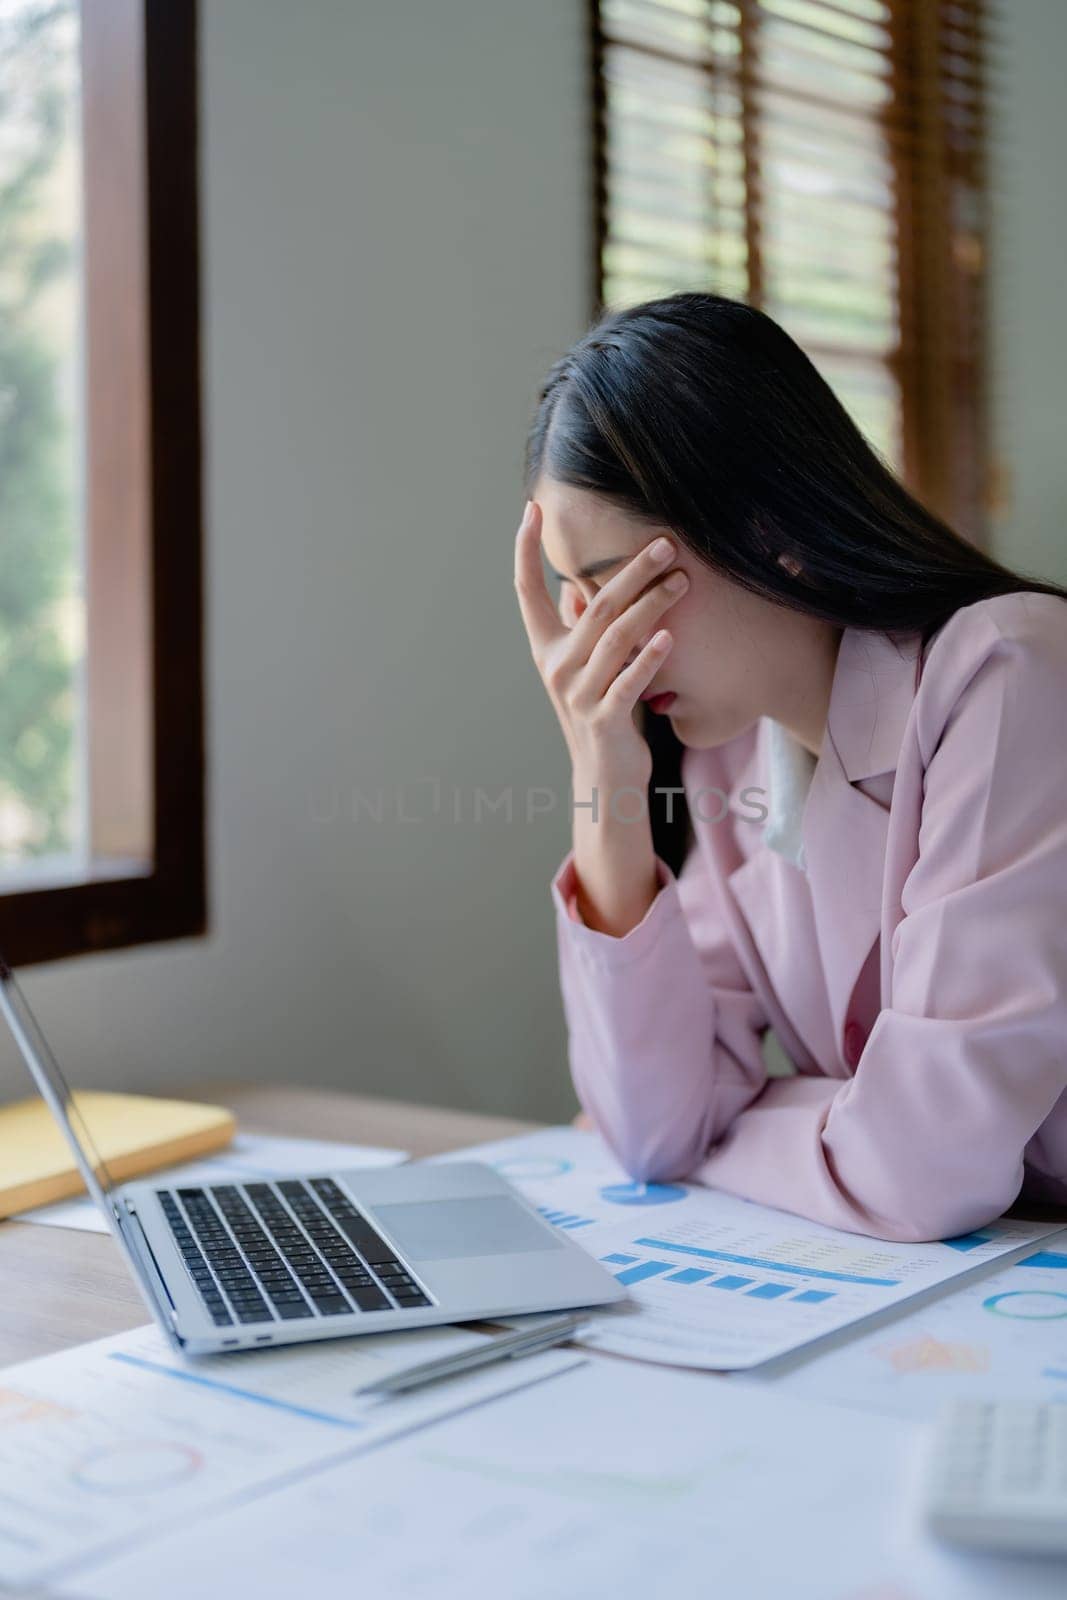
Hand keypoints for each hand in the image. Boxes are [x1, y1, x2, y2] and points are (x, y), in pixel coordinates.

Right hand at [513, 501, 688, 792]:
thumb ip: (578, 629)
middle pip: (595, 606)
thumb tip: (573, 586)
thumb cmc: (600, 713)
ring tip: (682, 580)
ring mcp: (579, 695)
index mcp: (546, 649)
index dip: (524, 551)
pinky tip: (669, 636)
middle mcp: (557, 667)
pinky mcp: (605, 720)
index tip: (531, 510)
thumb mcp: (584, 668)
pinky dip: (649, 658)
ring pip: (615, 638)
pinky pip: (628, 682)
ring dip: (651, 605)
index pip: (526, 592)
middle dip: (631, 570)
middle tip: (665, 543)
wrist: (604, 779)